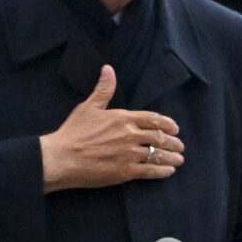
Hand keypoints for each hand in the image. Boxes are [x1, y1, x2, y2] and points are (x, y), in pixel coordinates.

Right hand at [38, 66, 184, 190]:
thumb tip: (108, 69)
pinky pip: (150, 171)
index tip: (175, 129)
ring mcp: (129, 154)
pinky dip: (162, 171)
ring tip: (178, 160)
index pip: (153, 119)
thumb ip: (104, 90)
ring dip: (171, 157)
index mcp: (123, 118)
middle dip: (172, 142)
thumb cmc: (73, 132)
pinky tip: (168, 171)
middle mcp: (130, 135)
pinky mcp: (126, 172)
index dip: (167, 123)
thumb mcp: (88, 107)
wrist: (61, 158)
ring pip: (158, 155)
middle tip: (180, 146)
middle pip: (159, 138)